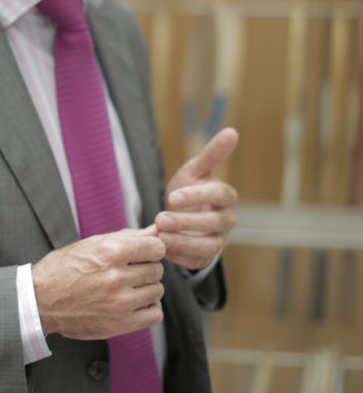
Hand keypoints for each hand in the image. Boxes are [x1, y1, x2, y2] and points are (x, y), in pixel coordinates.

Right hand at [32, 226, 165, 339]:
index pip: (157, 247)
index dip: (151, 249)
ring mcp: (119, 302)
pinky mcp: (119, 324)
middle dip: (147, 268)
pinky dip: (149, 308)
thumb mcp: (92, 244)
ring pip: (157, 291)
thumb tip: (156, 229)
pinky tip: (135, 303)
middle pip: (157, 269)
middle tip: (131, 271)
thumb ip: (128, 237)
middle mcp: (117, 276)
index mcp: (110, 252)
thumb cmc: (65, 268)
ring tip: (130, 287)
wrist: (40, 300)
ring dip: (147, 288)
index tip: (142, 253)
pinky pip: (155, 315)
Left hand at [155, 127, 238, 269]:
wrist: (177, 215)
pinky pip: (196, 260)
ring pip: (207, 245)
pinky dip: (179, 256)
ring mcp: (218, 241)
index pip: (219, 194)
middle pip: (213, 223)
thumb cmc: (188, 189)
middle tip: (161, 218)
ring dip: (183, 241)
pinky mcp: (205, 258)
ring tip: (160, 234)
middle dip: (186, 221)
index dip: (197, 195)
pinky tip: (162, 248)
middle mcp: (227, 220)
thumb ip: (212, 154)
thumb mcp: (195, 170)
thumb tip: (232, 131)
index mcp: (226, 196)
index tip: (172, 196)